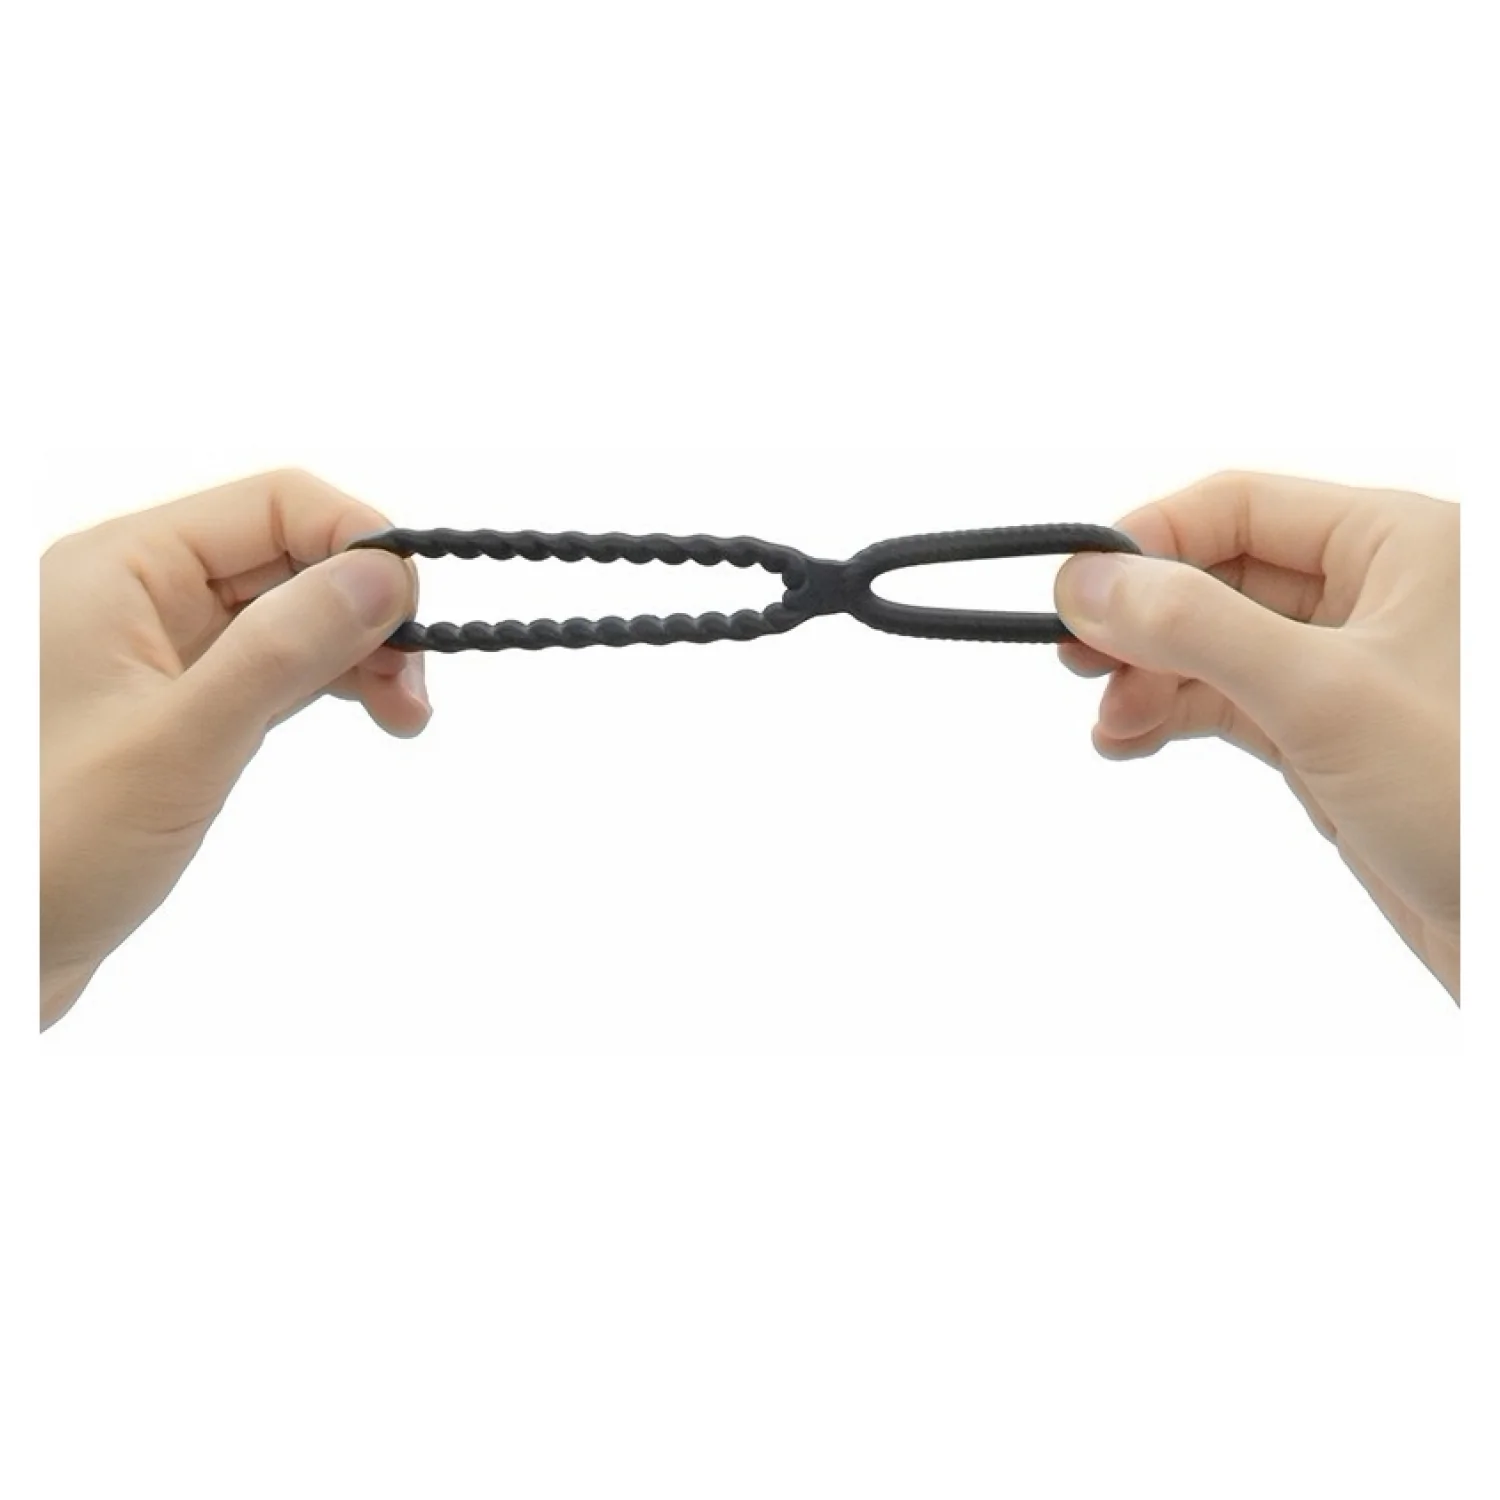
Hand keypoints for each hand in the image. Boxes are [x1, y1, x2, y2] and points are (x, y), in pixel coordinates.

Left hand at [39, 469, 430, 1028]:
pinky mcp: (178, 707)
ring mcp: (159, 651)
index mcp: (121, 569)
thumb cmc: (45, 849)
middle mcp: (141, 593)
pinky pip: (274, 665)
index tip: (414, 618)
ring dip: (361, 648)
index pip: (277, 503)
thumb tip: (384, 573)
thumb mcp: (180, 743)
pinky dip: (331, 681)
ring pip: (292, 613)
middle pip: (293, 555)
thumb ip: (283, 649)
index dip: (360, 542)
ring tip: (408, 713)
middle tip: (418, 686)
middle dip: (370, 607)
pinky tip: (371, 713)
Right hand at [1053, 471, 1459, 1000]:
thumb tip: (1088, 582)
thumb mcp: (1324, 697)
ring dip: (1147, 676)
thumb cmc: (1471, 799)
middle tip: (1077, 663)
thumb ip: (1198, 629)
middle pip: (1216, 574)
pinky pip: (1228, 701)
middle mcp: (1372, 591)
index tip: (1077, 594)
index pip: (1238, 505)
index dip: (1149, 542)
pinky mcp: (1328, 734)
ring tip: (1109, 722)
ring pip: (1214, 645)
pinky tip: (1130, 740)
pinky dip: (1172, 714)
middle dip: (1141, 620)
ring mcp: (1346, 667)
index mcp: (1398, 542)